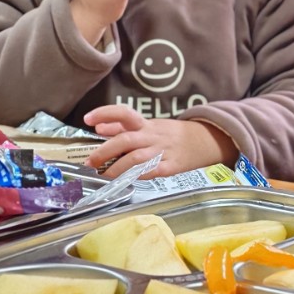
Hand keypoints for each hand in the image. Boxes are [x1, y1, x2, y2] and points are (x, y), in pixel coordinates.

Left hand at [83, 105, 237, 178]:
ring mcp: (162, 151)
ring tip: (103, 176)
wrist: (205, 141)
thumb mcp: (149, 126)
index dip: (105, 113)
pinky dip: (136, 176)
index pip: (124, 113)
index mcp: (146, 124)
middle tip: (89, 163)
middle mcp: (152, 136)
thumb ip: (123, 126)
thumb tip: (99, 127)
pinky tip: (126, 181)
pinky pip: (150, 172)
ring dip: (116, 169)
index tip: (88, 119)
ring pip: (135, 159)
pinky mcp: (171, 166)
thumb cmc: (172, 134)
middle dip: (104, 152)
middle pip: (125, 140)